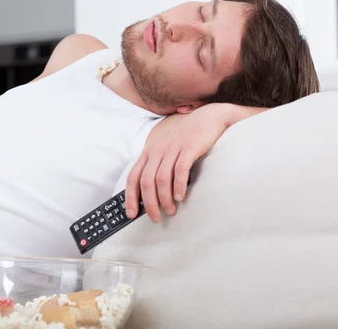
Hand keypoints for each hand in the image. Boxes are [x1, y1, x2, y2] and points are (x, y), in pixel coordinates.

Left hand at [125, 103, 262, 222]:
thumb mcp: (166, 150)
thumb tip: (151, 194)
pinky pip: (180, 170)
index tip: (131, 214)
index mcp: (149, 153)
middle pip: (146, 181)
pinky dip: (178, 186)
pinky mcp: (188, 148)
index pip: (133, 177)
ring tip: (170, 211)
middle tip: (155, 218)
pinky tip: (180, 197)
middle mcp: (157, 150)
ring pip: (161, 178)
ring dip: (164, 198)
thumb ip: (157, 167)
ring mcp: (172, 149)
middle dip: (149, 203)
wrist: (207, 118)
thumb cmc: (186, 139)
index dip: (130, 197)